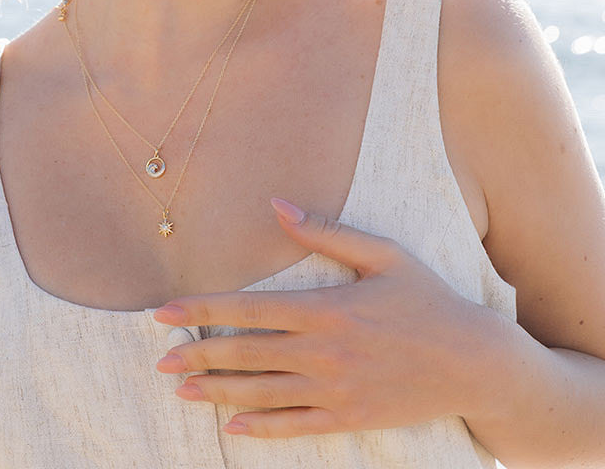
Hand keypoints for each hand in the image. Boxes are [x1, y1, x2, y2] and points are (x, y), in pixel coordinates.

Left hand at [153, 197, 499, 438]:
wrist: (475, 362)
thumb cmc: (427, 300)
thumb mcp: (383, 255)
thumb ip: (327, 233)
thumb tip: (278, 207)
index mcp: (326, 308)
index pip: (250, 308)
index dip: (204, 309)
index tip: (166, 312)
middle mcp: (323, 352)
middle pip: (247, 353)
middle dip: (199, 355)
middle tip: (160, 359)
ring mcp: (336, 391)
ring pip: (263, 392)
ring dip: (218, 392)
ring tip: (182, 390)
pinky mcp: (350, 418)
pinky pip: (297, 426)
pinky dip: (262, 427)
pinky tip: (233, 427)